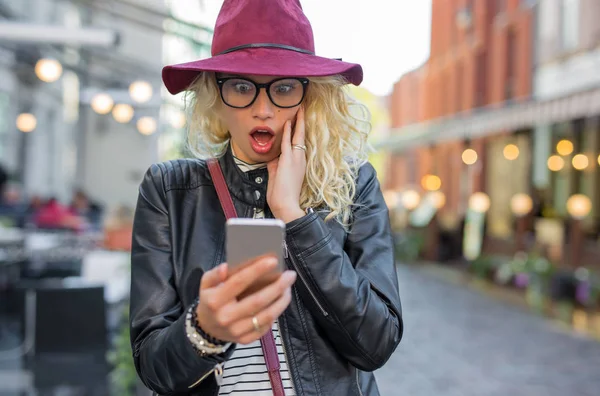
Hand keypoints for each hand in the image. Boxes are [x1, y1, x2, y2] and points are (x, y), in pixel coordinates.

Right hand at [195, 256, 296, 344]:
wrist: (206, 330)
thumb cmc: (210, 301)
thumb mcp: (205, 285)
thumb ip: (214, 275)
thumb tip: (226, 267)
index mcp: (216, 301)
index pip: (239, 282)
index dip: (257, 270)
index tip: (273, 260)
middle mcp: (226, 317)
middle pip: (258, 301)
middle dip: (278, 287)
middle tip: (290, 275)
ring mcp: (237, 331)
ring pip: (266, 316)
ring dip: (282, 301)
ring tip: (288, 288)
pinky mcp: (246, 340)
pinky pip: (266, 326)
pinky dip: (276, 313)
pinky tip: (280, 302)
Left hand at [267, 106, 306, 222]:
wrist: (286, 205)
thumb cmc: (282, 195)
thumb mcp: (278, 176)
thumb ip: (276, 165)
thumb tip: (273, 157)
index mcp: (299, 164)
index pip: (299, 144)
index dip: (299, 132)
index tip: (298, 121)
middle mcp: (300, 159)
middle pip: (301, 137)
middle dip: (301, 122)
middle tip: (301, 109)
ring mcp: (296, 159)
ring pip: (297, 136)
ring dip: (297, 122)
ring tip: (298, 109)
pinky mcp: (288, 161)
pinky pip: (287, 142)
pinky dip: (288, 131)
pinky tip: (287, 122)